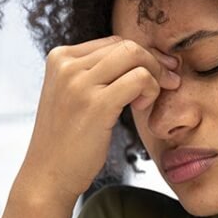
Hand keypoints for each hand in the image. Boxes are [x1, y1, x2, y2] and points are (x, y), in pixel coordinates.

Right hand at [16, 36, 180, 201]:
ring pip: (135, 56)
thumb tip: (140, 56)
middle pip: (127, 46)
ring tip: (148, 100)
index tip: (159, 72)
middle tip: (169, 82)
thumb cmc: (67, 140)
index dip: (142, 56)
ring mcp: (79, 83)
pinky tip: (141, 107)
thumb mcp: (72, 95)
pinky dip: (150, 89)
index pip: (113, 42)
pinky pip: (140, 79)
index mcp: (59, 57)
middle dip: (155, 62)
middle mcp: (67, 65)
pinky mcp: (96, 104)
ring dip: (155, 75)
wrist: (48, 174)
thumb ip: (95, 74)